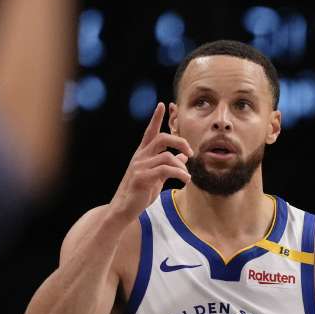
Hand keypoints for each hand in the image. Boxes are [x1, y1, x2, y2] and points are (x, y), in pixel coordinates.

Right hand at [106, 103, 191, 222]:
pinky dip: (179, 174)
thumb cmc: (140, 192)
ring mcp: (140, 166)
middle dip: (179, 141)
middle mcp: (140, 157)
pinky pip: (165, 170)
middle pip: (161, 138)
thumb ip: (168, 165)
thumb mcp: (157, 176)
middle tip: (190, 152)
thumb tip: (183, 156)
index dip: (156, 118)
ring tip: (187, 176)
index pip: (149, 132)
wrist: (124, 208)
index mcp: (142, 154)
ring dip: (182, 166)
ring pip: (167, 156)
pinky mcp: (142, 178)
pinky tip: (185, 180)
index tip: (162, 105)